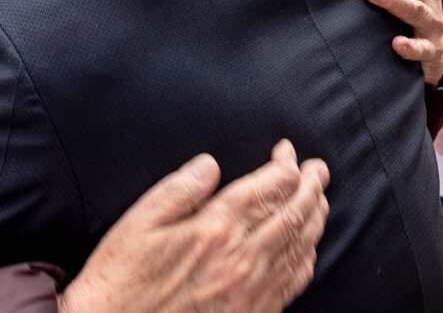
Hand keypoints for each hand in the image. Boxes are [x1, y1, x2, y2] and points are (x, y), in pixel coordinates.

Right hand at [59, 140, 329, 312]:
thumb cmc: (121, 280)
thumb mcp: (138, 223)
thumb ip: (178, 190)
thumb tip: (209, 164)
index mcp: (216, 229)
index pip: (268, 189)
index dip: (284, 165)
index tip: (286, 151)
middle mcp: (242, 259)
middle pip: (292, 215)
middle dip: (310, 186)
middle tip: (319, 168)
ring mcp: (252, 290)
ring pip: (299, 247)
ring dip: (315, 218)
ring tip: (321, 199)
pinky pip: (293, 282)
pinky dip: (307, 258)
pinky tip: (308, 249)